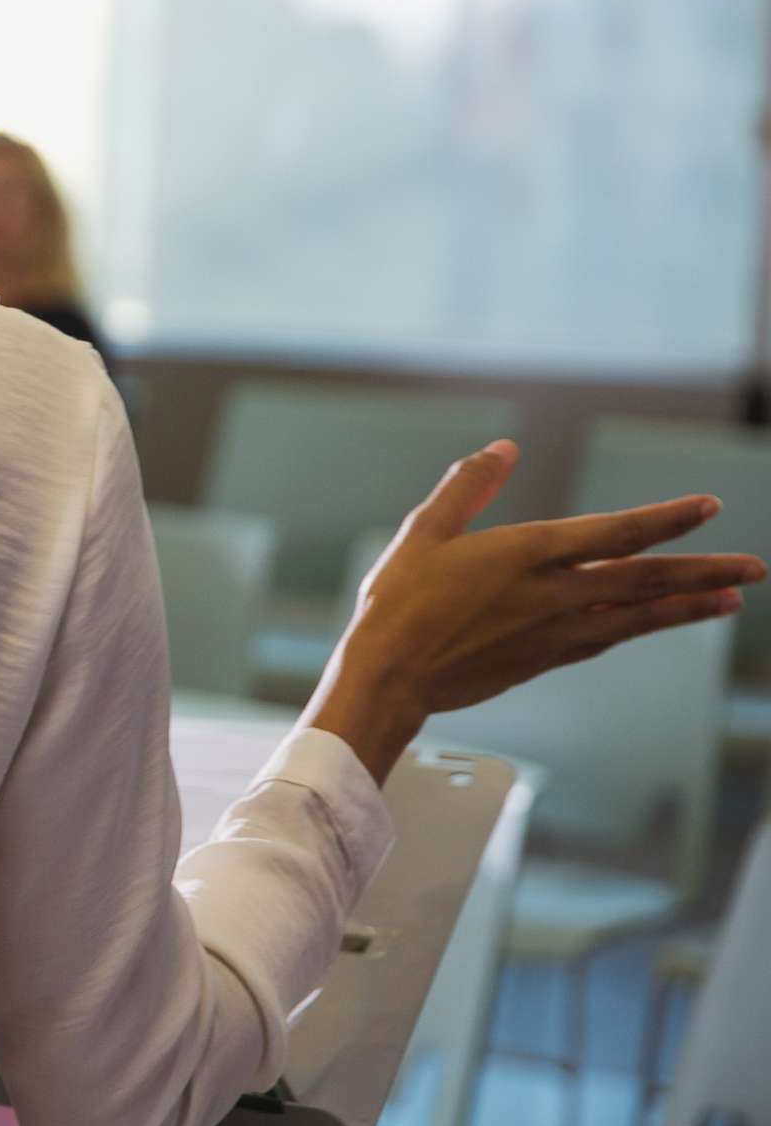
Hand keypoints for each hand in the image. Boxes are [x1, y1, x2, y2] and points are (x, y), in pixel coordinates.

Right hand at [305, 441, 762, 781]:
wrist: (391, 676)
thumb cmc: (399, 602)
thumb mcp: (424, 531)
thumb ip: (468, 487)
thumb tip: (504, 449)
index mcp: (527, 555)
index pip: (616, 533)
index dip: (667, 518)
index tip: (709, 507)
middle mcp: (554, 596)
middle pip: (646, 580)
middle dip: (705, 572)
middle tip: (754, 569)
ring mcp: (554, 633)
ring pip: (638, 617)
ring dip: (688, 608)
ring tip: (730, 601)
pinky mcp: (544, 660)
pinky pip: (605, 639)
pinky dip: (639, 628)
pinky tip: (653, 624)